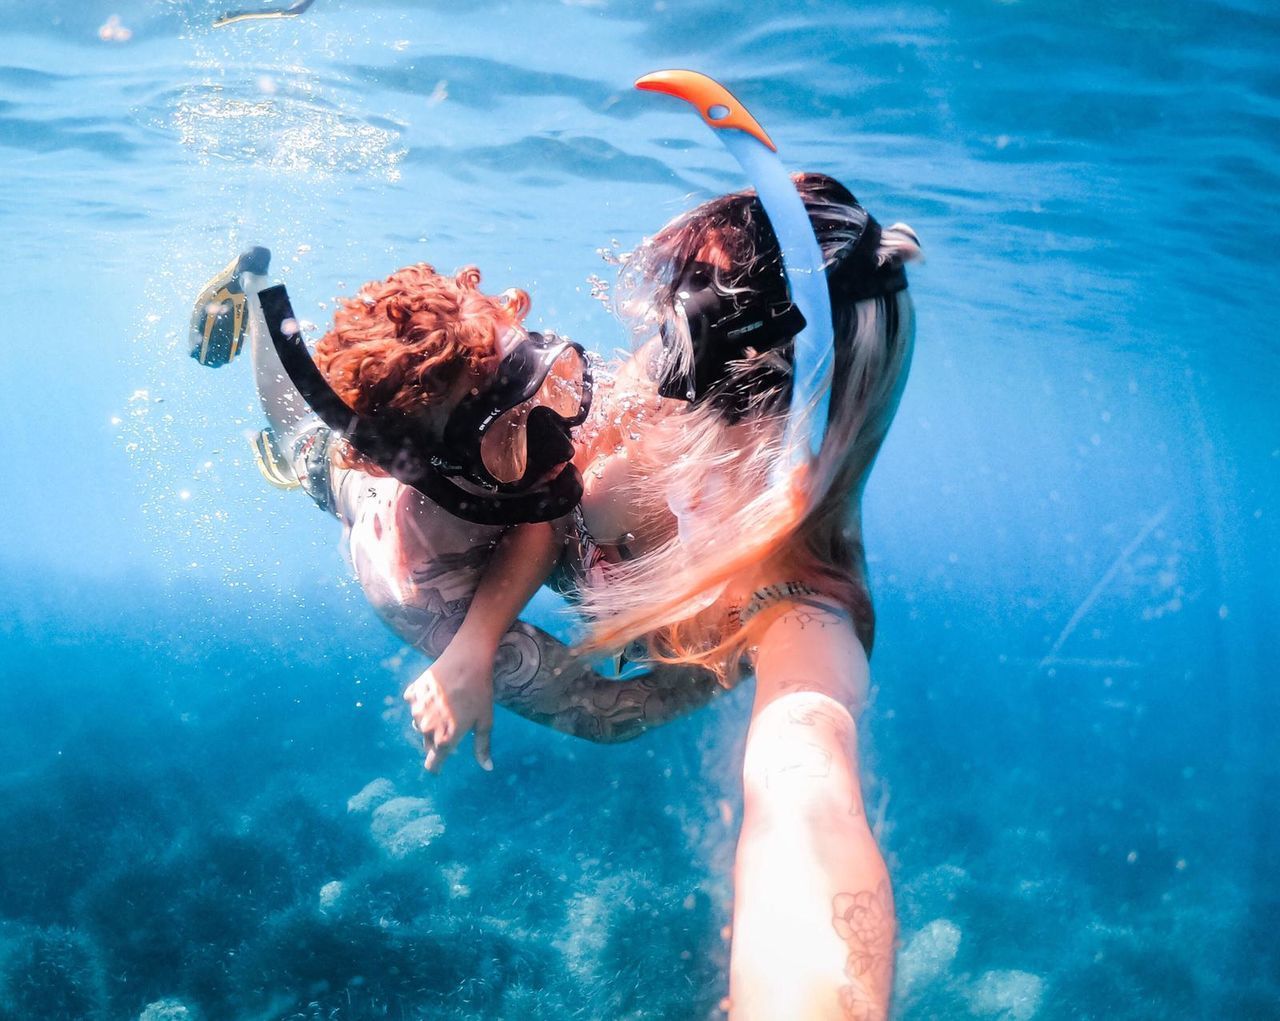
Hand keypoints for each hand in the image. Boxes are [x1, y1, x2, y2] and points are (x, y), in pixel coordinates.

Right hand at [402, 642, 495, 773]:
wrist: (467, 659)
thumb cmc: (480, 692)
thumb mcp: (485, 721)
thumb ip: (483, 747)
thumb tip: (488, 768)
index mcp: (445, 739)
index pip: (433, 764)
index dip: (436, 767)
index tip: (438, 767)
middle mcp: (426, 728)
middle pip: (428, 743)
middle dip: (437, 740)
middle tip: (452, 723)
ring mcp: (416, 710)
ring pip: (420, 725)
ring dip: (429, 721)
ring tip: (447, 705)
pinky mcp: (411, 694)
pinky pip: (414, 705)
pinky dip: (422, 703)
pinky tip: (437, 693)